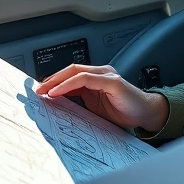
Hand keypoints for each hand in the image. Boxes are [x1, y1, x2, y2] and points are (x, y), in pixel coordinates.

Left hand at [34, 64, 168, 131]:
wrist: (146, 114)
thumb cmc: (123, 112)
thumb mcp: (95, 108)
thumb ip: (80, 103)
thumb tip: (57, 105)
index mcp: (97, 79)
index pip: (71, 74)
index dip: (54, 81)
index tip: (40, 91)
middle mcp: (101, 73)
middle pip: (70, 69)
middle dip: (51, 79)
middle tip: (36, 90)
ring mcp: (107, 75)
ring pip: (76, 72)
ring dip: (56, 80)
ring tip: (43, 91)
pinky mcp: (112, 82)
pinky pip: (85, 79)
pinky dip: (68, 84)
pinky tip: (57, 92)